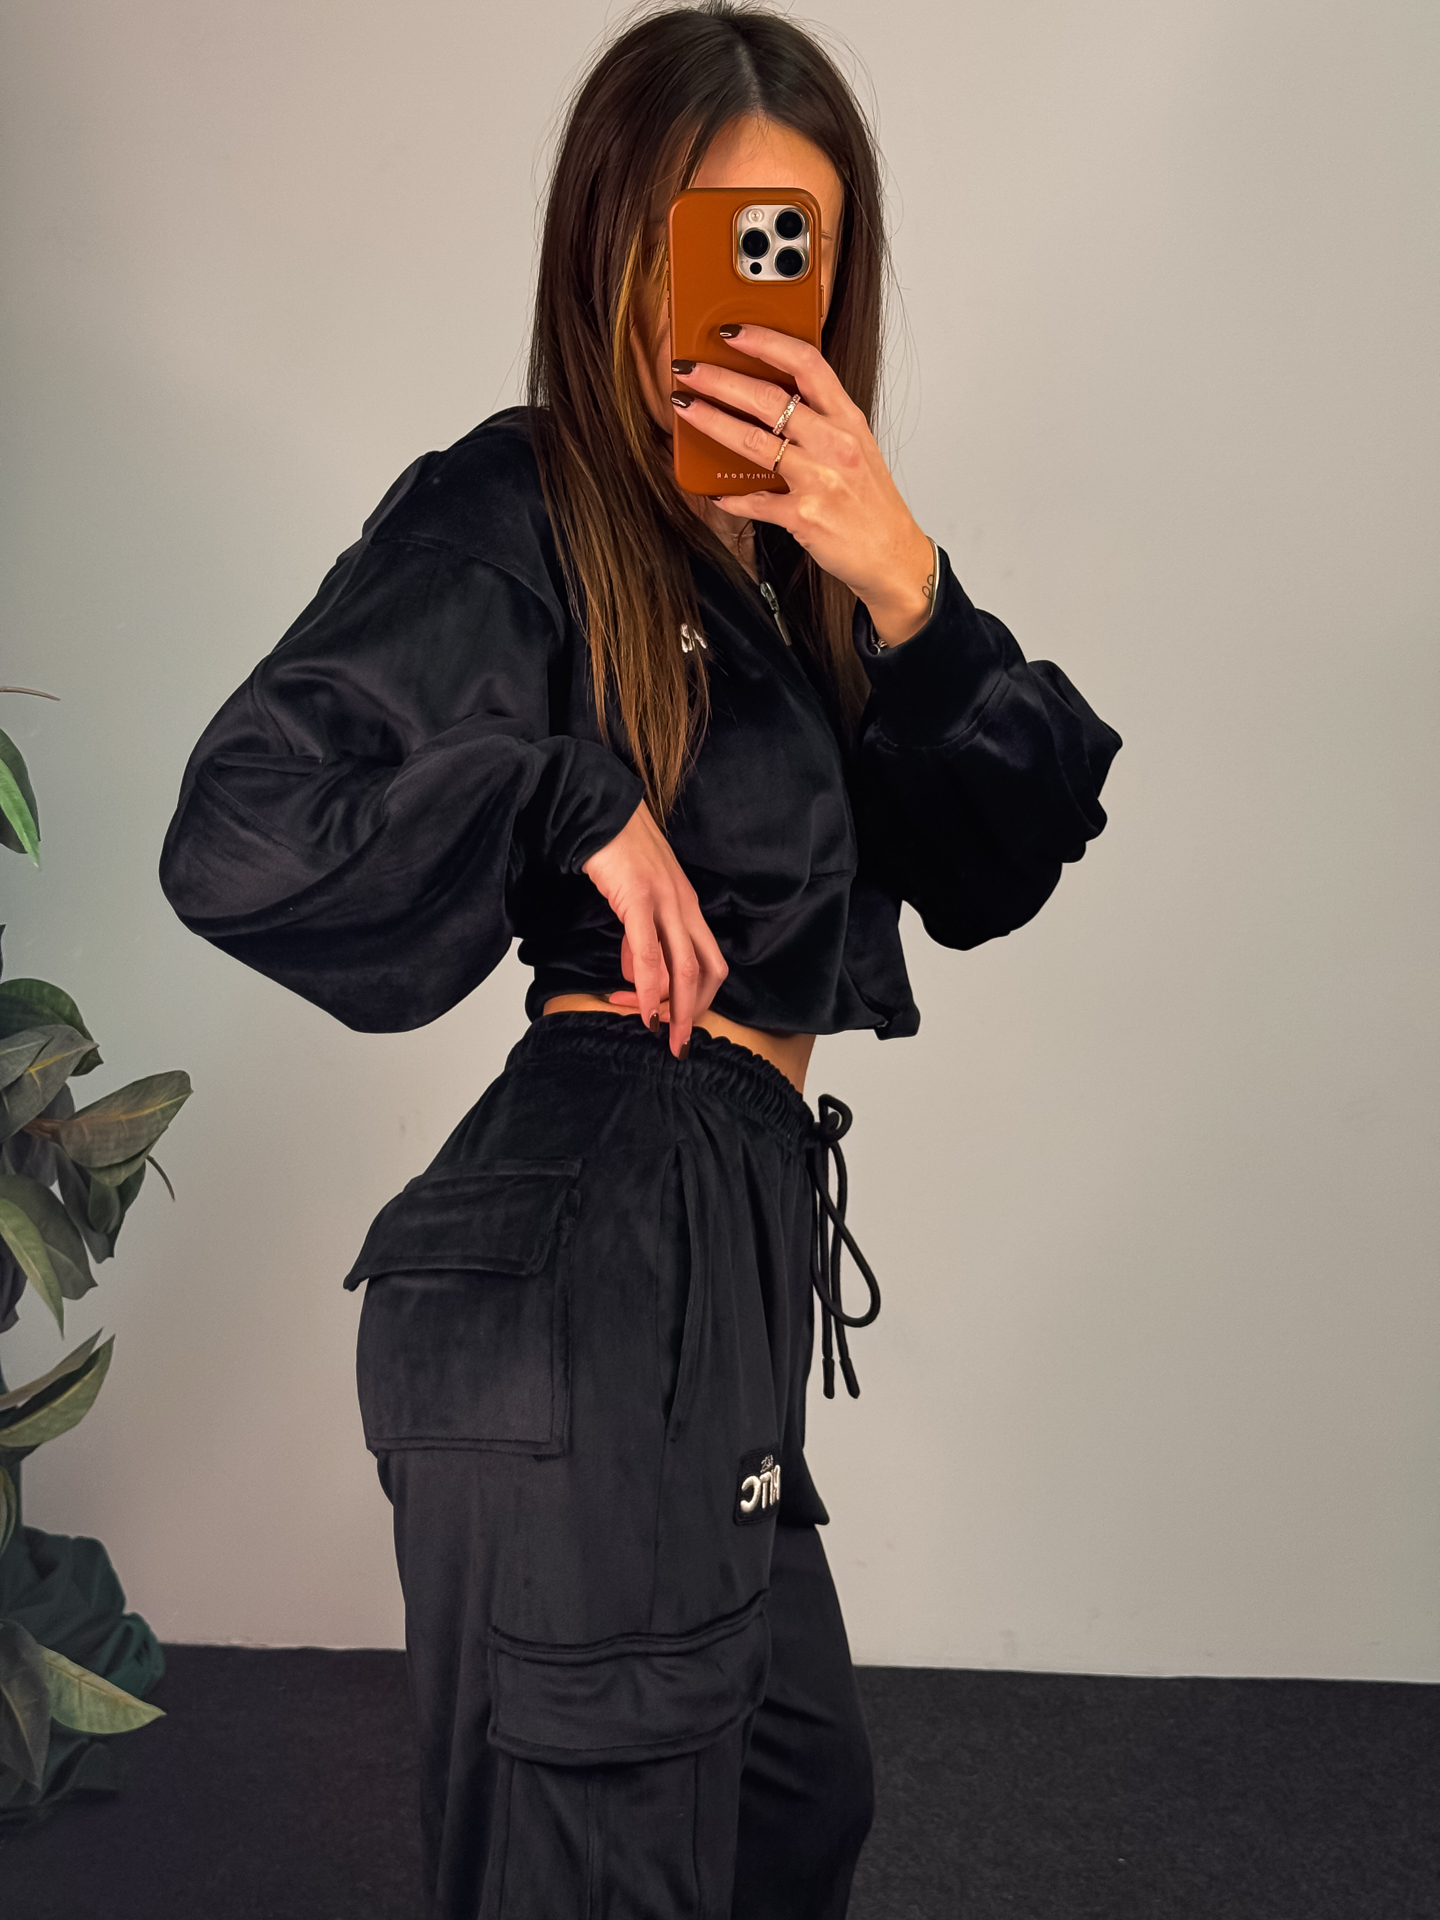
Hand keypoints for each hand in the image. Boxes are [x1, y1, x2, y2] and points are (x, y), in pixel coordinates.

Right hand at [582, 800, 727, 1058]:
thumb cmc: (614, 850)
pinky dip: (649, 987)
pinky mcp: (639, 898)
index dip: (693, 996)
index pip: (705, 961)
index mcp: (686, 906)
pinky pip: (649, 953)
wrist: (597, 809)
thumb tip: (635, 971)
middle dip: (697, 1013)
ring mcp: (665, 901)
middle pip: (707, 970)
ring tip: (665, 1038)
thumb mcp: (633, 899)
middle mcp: (684, 905)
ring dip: (679, 1010)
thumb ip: (639, 935)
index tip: (668, 1018)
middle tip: (681, 1046)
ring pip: (685, 967)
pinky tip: (642, 1009)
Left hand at [671, 326, 935, 643]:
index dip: (766, 342)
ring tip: (686, 407)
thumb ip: (821, 420)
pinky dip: (731, 498)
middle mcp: (834, 444)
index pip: (807, 363)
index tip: (732, 333)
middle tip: (689, 370)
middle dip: (720, 379)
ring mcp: (819, 480)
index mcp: (847, 419)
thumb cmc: (871, 502)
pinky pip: (755, 502)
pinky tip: (714, 492)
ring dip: (711, 421)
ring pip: (753, 442)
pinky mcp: (803, 517)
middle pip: (769, 398)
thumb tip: (772, 399)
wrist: (892, 555)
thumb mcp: (856, 447)